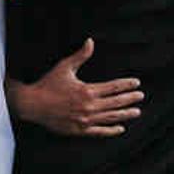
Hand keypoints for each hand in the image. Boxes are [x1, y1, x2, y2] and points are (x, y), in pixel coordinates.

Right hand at [6, 38, 142, 137]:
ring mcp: (85, 120)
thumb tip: (90, 41)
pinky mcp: (79, 130)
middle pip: (116, 103)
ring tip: (136, 112)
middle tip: (140, 96)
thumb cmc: (47, 85)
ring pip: (111, 118)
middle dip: (130, 99)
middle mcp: (89, 106)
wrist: (32, 105)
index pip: (113, 87)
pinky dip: (111, 130)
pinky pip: (100, 132)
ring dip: (125, 114)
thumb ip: (80, 56)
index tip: (136, 83)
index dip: (126, 85)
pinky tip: (120, 129)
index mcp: (87, 90)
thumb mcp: (64, 67)